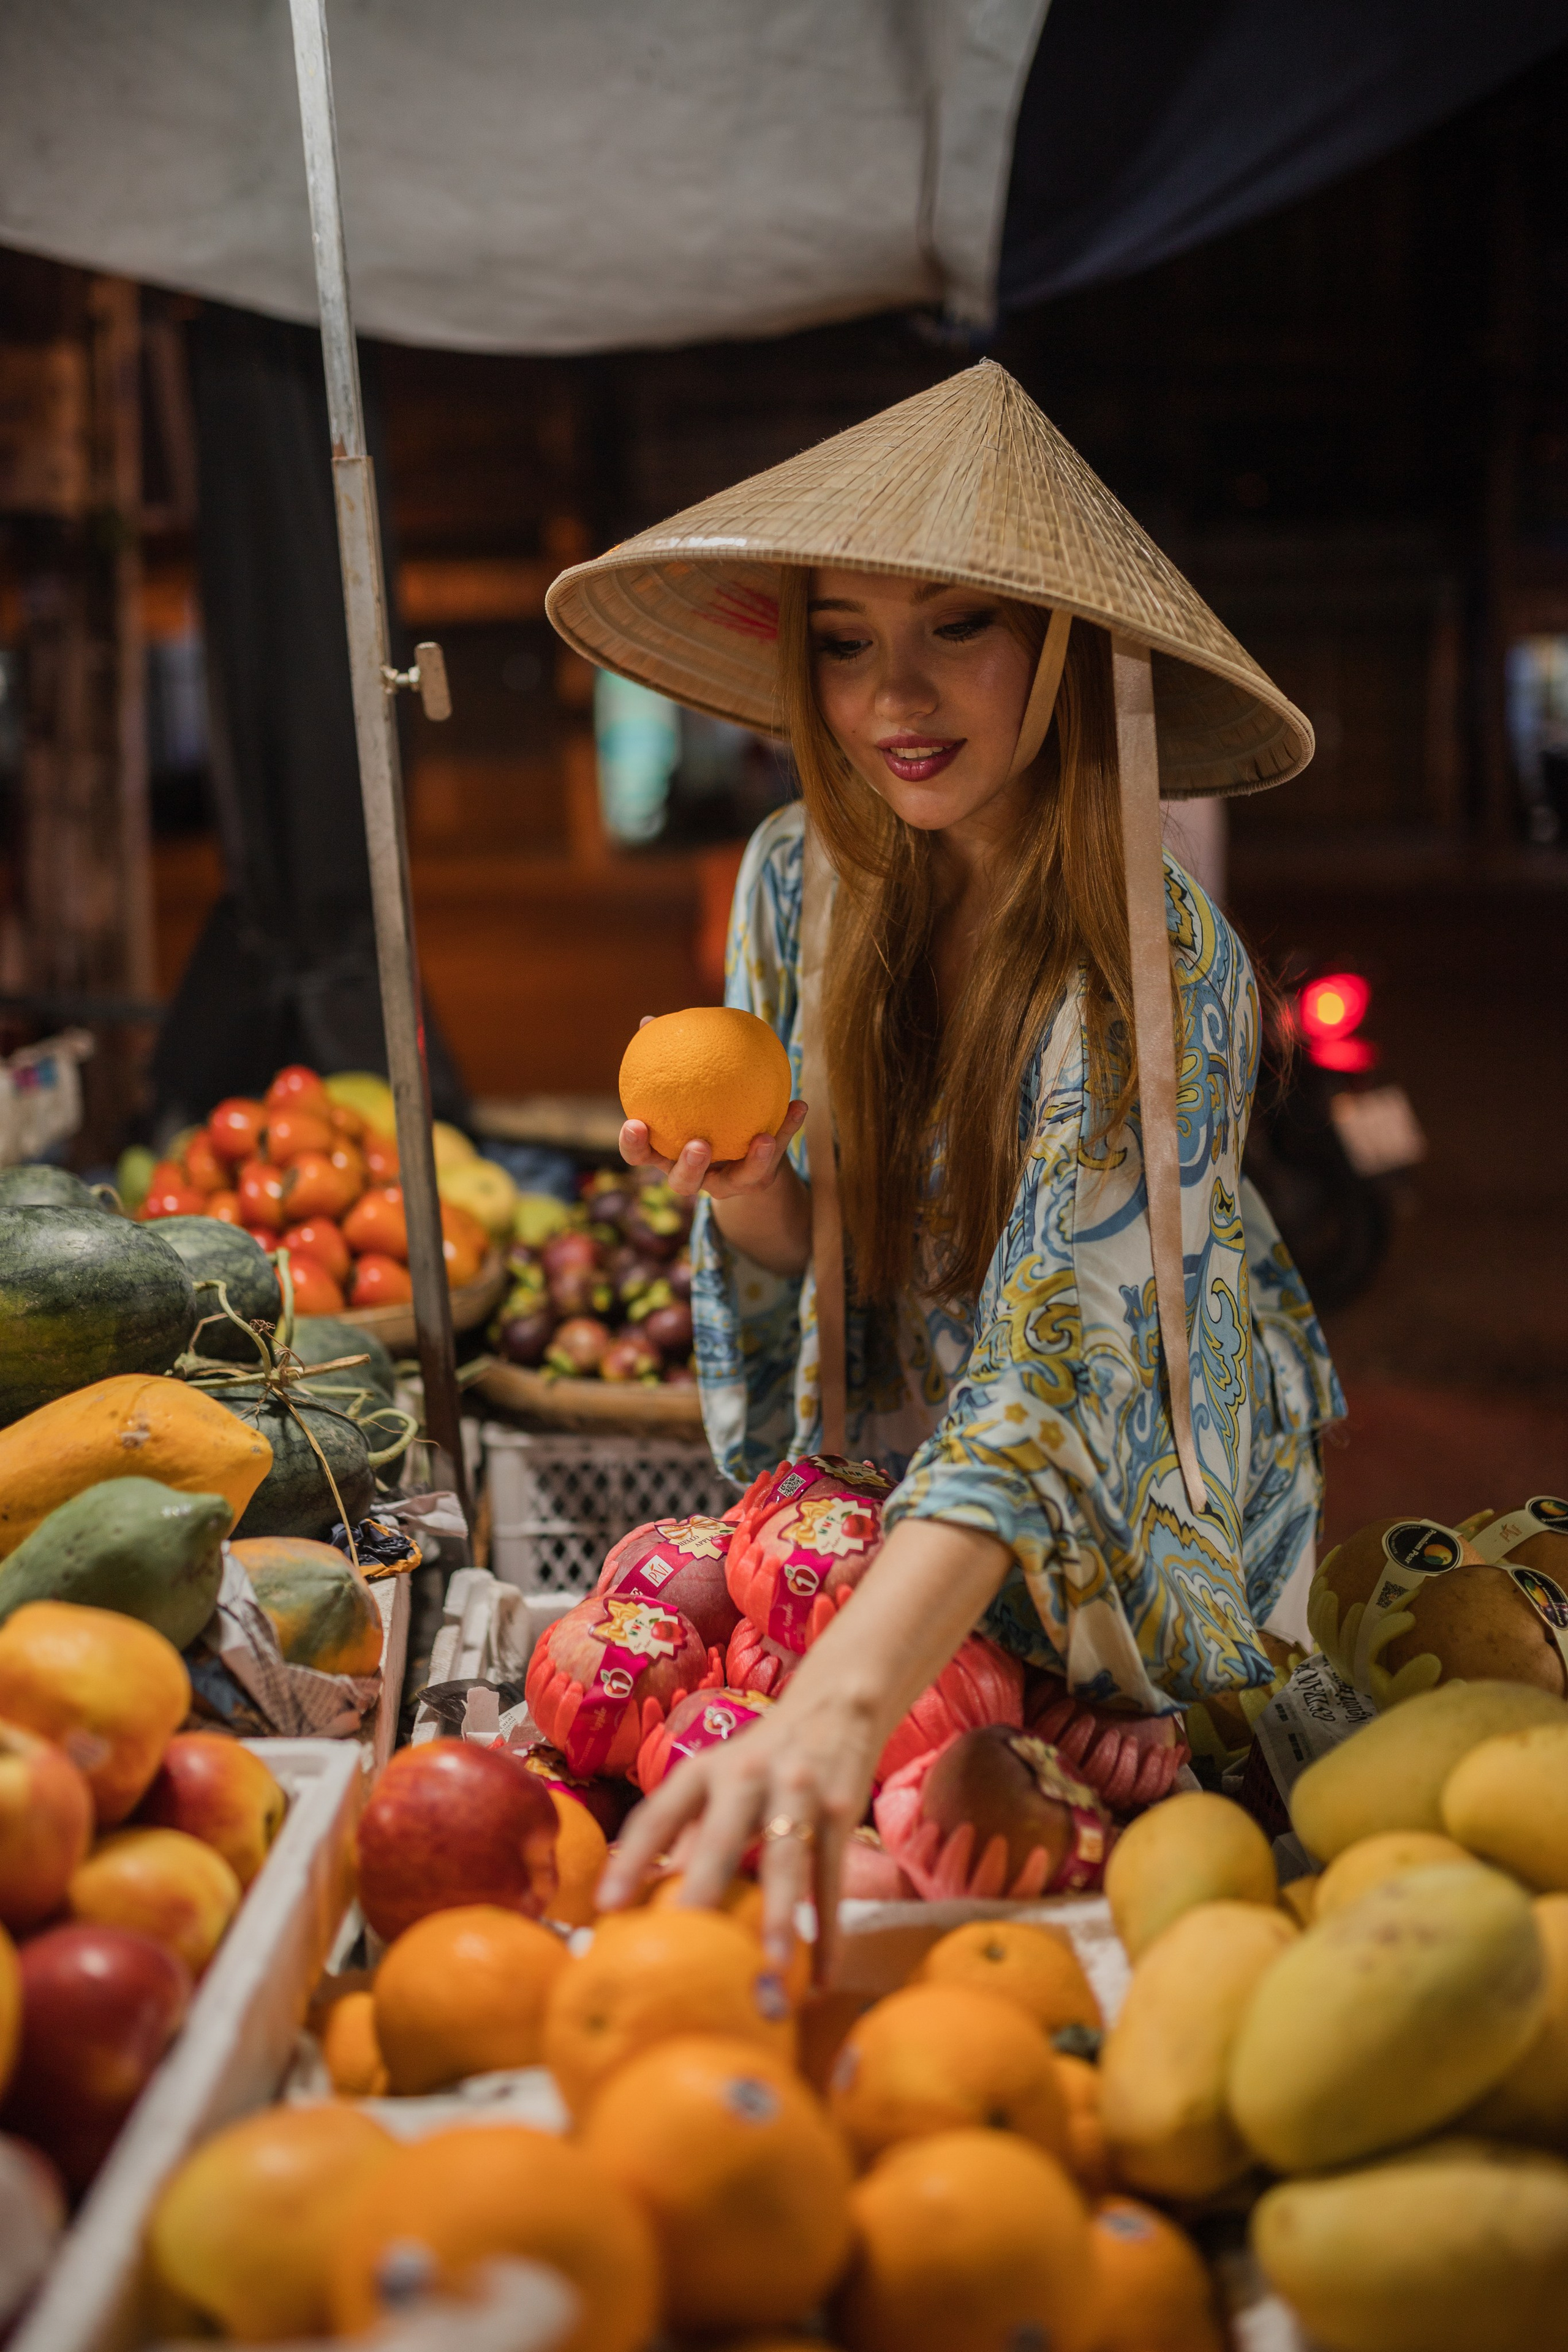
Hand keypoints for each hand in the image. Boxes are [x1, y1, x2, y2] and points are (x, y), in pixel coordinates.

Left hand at [598, 1661, 881, 1983]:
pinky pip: (831, 1875)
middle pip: (723, 1834)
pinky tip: (823, 1976)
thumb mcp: (721, 1781)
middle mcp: (748, 1774)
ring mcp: (798, 1789)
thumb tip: (651, 1896)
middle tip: (684, 1933)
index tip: (606, 1907)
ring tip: (773, 1969)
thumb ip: (691, 1833)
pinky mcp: (841, 1808)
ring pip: (787, 1856)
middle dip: (704, 1883)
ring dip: (781, 1914)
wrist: (838, 1702)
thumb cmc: (765, 1754)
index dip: (632, 1859)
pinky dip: (829, 1929)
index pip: (659, 1813)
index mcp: (706, 1770)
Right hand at [620, 1019, 805, 1203]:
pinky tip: (798, 1105)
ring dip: (751, 1161)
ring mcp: (726, 1182)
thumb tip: (647, 1020)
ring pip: (735, 1181)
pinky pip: (775, 1155)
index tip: (635, 1124)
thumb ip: (666, 1060)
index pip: (641, 1154)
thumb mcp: (684, 1089)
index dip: (634, 1145)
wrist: (738, 1152)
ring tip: (763, 1138)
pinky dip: (786, 1130)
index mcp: (667, 1154)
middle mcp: (693, 1174)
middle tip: (699, 1144)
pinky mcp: (756, 1180)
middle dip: (689, 1166)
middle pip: (683, 1181)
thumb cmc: (700, 1112)